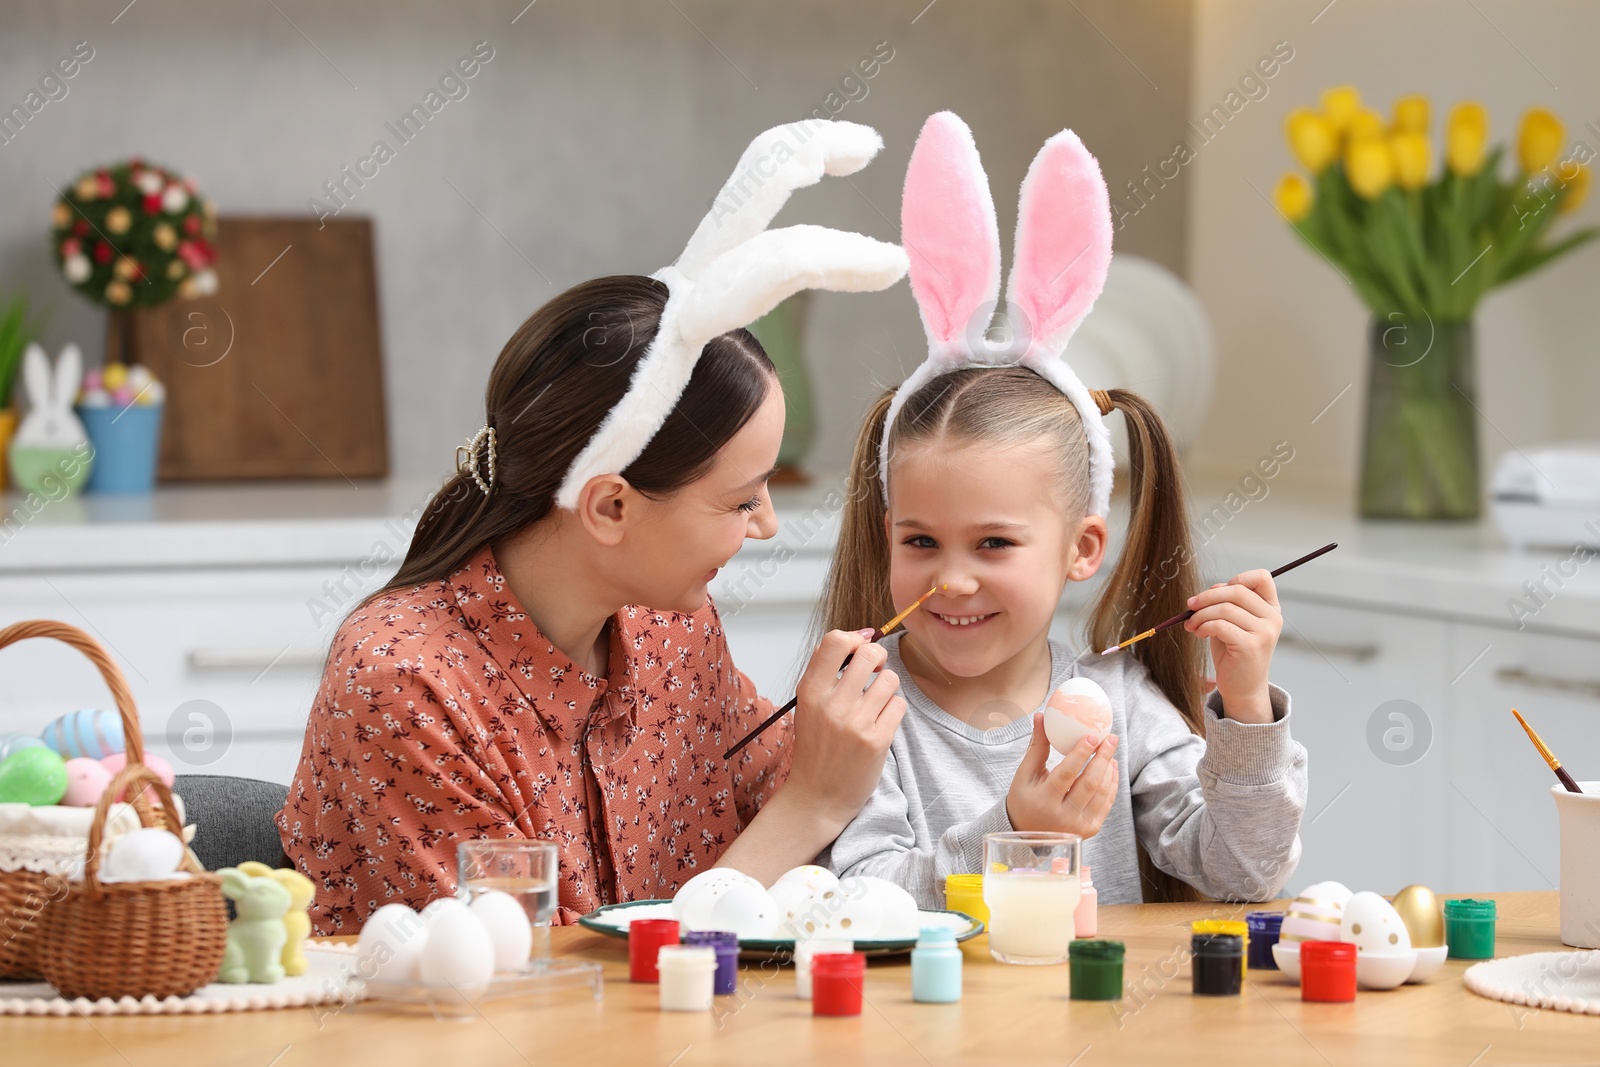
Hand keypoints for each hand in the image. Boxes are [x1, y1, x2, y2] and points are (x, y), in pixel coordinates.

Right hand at [785, 628, 906, 824]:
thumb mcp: (809, 705)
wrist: (817, 797)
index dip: (853, 638)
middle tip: (874, 671)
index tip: (858, 648)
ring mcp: (855, 724)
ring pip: (889, 679)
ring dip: (887, 687)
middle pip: (870, 654)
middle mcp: (832, 705)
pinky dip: (893, 710)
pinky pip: (898, 705)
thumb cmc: (816, 748)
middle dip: (878, 658)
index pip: (835, 641)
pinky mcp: (877, 741)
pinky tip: (880, 722)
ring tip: (875, 703)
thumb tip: (860, 636)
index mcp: (810, 692)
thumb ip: (827, 670)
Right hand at [1005, 713, 1118, 837]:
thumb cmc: (1024, 799)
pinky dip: (1112, 784)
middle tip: (1110, 738)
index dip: (1081, 754)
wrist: (1030, 835)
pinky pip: (1106, 804)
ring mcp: (1078, 826)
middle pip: (1089, 783)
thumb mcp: (1025, 774)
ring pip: (1101, 793)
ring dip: (1109, 769)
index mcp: (1043, 801)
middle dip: (1103, 758)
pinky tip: (1111, 768)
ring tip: (1110, 750)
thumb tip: (1041, 716)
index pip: (1066, 774)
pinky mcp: (1090, 830)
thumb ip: (1037, 747)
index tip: (1092, 735)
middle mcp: (1062, 817)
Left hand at [1183, 568, 1281, 722]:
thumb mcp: (1231, 622)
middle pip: (1236, 590)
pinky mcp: (1251, 646)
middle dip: (1207, 596)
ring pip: (1225, 608)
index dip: (1237, 578)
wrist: (1242, 688)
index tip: (1216, 591)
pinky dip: (1203, 626)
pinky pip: (1220, 625)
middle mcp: (1272, 618)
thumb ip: (1227, 603)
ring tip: (1192, 625)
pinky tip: (1199, 634)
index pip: (1262, 578)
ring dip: (1201, 615)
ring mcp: (1264, 632)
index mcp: (1270, 608)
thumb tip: (1213, 587)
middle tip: (1190, 606)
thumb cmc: (1233, 653)